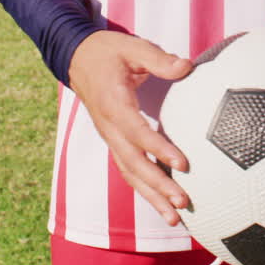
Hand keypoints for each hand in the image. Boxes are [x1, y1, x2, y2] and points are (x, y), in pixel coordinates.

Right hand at [68, 29, 193, 224]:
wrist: (77, 58)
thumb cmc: (108, 51)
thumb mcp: (132, 46)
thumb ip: (159, 58)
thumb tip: (187, 66)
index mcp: (114, 104)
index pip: (137, 132)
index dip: (159, 149)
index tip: (183, 164)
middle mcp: (109, 127)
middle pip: (133, 163)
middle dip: (157, 186)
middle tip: (182, 202)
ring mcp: (109, 136)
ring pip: (129, 172)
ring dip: (151, 196)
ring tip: (175, 218)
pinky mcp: (113, 141)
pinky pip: (128, 168)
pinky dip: (144, 188)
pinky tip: (162, 204)